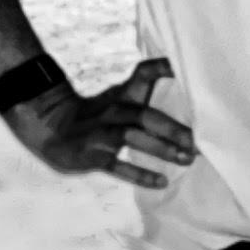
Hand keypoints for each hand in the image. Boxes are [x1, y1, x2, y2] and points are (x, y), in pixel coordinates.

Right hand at [10, 56, 193, 191]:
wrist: (51, 128)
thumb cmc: (100, 113)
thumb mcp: (121, 96)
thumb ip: (148, 87)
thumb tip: (182, 75)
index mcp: (123, 95)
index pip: (142, 75)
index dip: (161, 68)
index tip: (181, 67)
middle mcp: (114, 111)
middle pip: (144, 115)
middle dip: (172, 128)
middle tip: (198, 142)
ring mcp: (101, 133)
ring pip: (132, 138)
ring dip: (161, 149)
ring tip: (187, 159)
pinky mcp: (92, 155)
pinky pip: (116, 166)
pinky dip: (139, 174)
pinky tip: (161, 181)